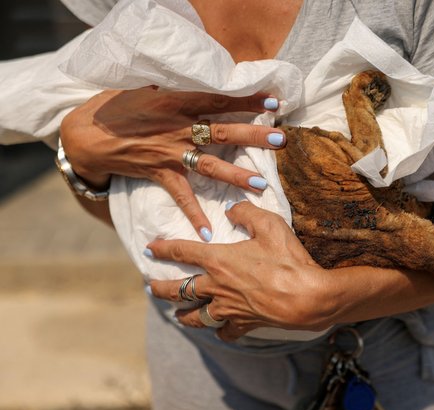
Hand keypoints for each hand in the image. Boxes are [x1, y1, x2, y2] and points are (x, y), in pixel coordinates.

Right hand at [60, 87, 285, 238]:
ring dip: (235, 174)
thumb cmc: (120, 107)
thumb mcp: (149, 90)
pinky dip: (194, 213)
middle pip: (221, 131)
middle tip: (280, 139)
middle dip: (252, 136)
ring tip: (261, 184)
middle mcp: (177, 128)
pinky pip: (181, 195)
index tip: (274, 100)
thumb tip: (205, 86)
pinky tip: (209, 232)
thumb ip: (179, 91)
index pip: (218, 99)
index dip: (246, 100)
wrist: (86, 134)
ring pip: (209, 164)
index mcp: (176, 102)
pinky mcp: (159, 173)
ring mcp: (169, 153)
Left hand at [146, 201, 333, 340]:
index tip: (150, 248)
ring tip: (176, 314)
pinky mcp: (244, 323)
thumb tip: (231, 209)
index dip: (163, 249)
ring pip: (195, 316)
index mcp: (219, 260)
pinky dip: (219, 331)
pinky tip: (218, 329)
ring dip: (182, 314)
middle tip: (150, 288)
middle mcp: (217, 286)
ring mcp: (228, 308)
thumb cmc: (288, 259)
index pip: (182, 251)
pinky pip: (224, 331)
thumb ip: (246, 212)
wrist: (306, 296)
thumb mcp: (269, 224)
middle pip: (179, 290)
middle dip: (161, 289)